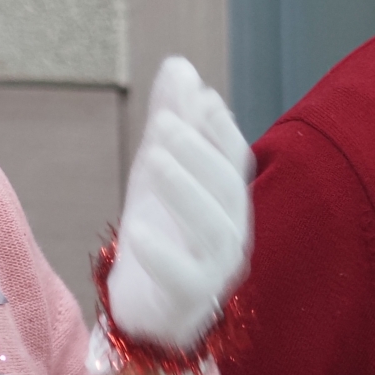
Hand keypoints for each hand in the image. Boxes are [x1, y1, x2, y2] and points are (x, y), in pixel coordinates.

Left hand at [108, 55, 253, 349]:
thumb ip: (170, 122)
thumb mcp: (157, 173)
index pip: (235, 160)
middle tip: (164, 123)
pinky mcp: (190, 299)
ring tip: (153, 157)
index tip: (202, 97)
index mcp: (228, 201)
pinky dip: (164, 252)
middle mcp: (232, 234)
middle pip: (227, 189)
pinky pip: (185, 277)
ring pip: (214, 228)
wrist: (145, 309)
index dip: (221, 129)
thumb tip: (180, 66)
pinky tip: (138, 228)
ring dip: (185, 190)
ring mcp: (217, 269)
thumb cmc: (161, 235)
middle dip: (200, 152)